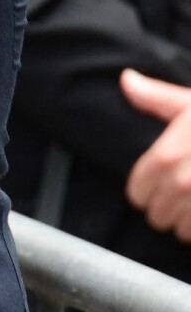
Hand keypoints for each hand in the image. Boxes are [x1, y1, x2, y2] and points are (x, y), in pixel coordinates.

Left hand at [122, 69, 190, 240]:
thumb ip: (157, 97)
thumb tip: (127, 80)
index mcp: (171, 154)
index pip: (138, 191)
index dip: (141, 191)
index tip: (148, 189)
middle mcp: (187, 183)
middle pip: (157, 215)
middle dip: (162, 209)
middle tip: (173, 199)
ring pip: (181, 231)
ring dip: (183, 224)